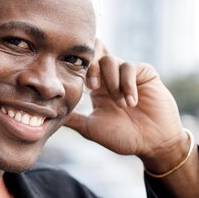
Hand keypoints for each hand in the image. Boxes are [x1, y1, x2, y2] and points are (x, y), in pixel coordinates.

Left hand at [64, 39, 187, 169]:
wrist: (152, 144)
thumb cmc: (123, 137)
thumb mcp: (91, 128)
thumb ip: (72, 118)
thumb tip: (46, 115)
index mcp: (96, 87)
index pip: (82, 66)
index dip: (77, 71)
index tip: (80, 89)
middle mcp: (110, 77)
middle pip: (94, 54)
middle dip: (90, 67)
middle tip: (93, 87)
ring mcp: (128, 73)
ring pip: (110, 60)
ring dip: (111, 82)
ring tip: (119, 104)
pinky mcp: (145, 73)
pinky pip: (130, 67)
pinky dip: (127, 84)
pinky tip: (131, 102)